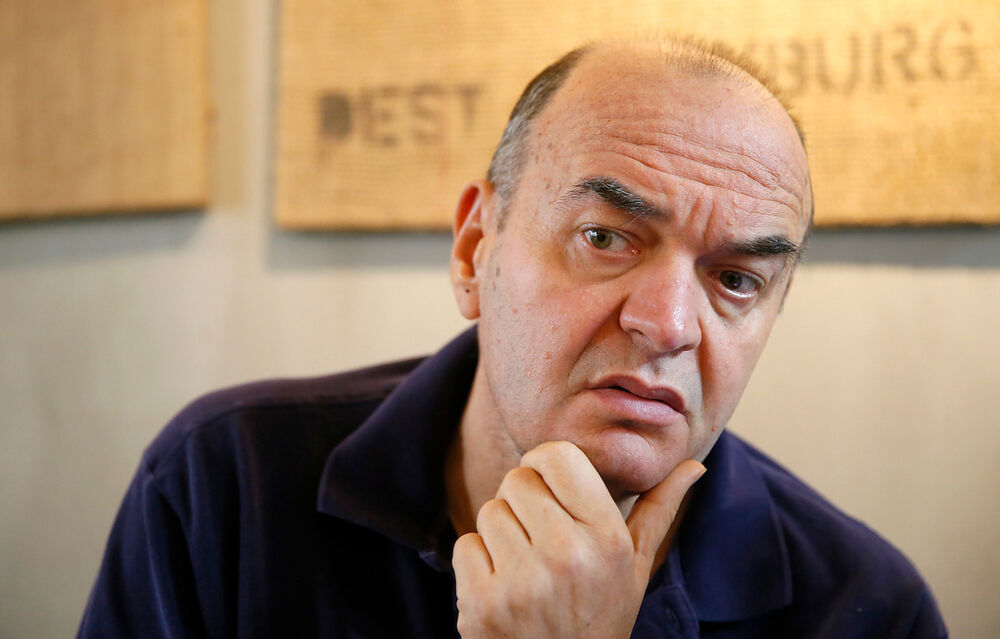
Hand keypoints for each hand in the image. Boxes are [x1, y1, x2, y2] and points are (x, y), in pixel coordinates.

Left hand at [452, 440, 704, 638]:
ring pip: (490, 511)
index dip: (545, 464)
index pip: (557, 456)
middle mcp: (567, 556)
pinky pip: (464, 545)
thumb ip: (659, 511)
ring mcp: (522, 583)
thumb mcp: (636, 567)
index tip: (548, 485)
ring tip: (526, 569)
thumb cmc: (601, 615)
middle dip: (523, 502)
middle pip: (517, 480)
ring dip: (500, 534)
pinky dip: (476, 563)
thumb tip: (694, 466)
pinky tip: (504, 590)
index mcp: (608, 538)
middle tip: (540, 540)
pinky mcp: (482, 605)